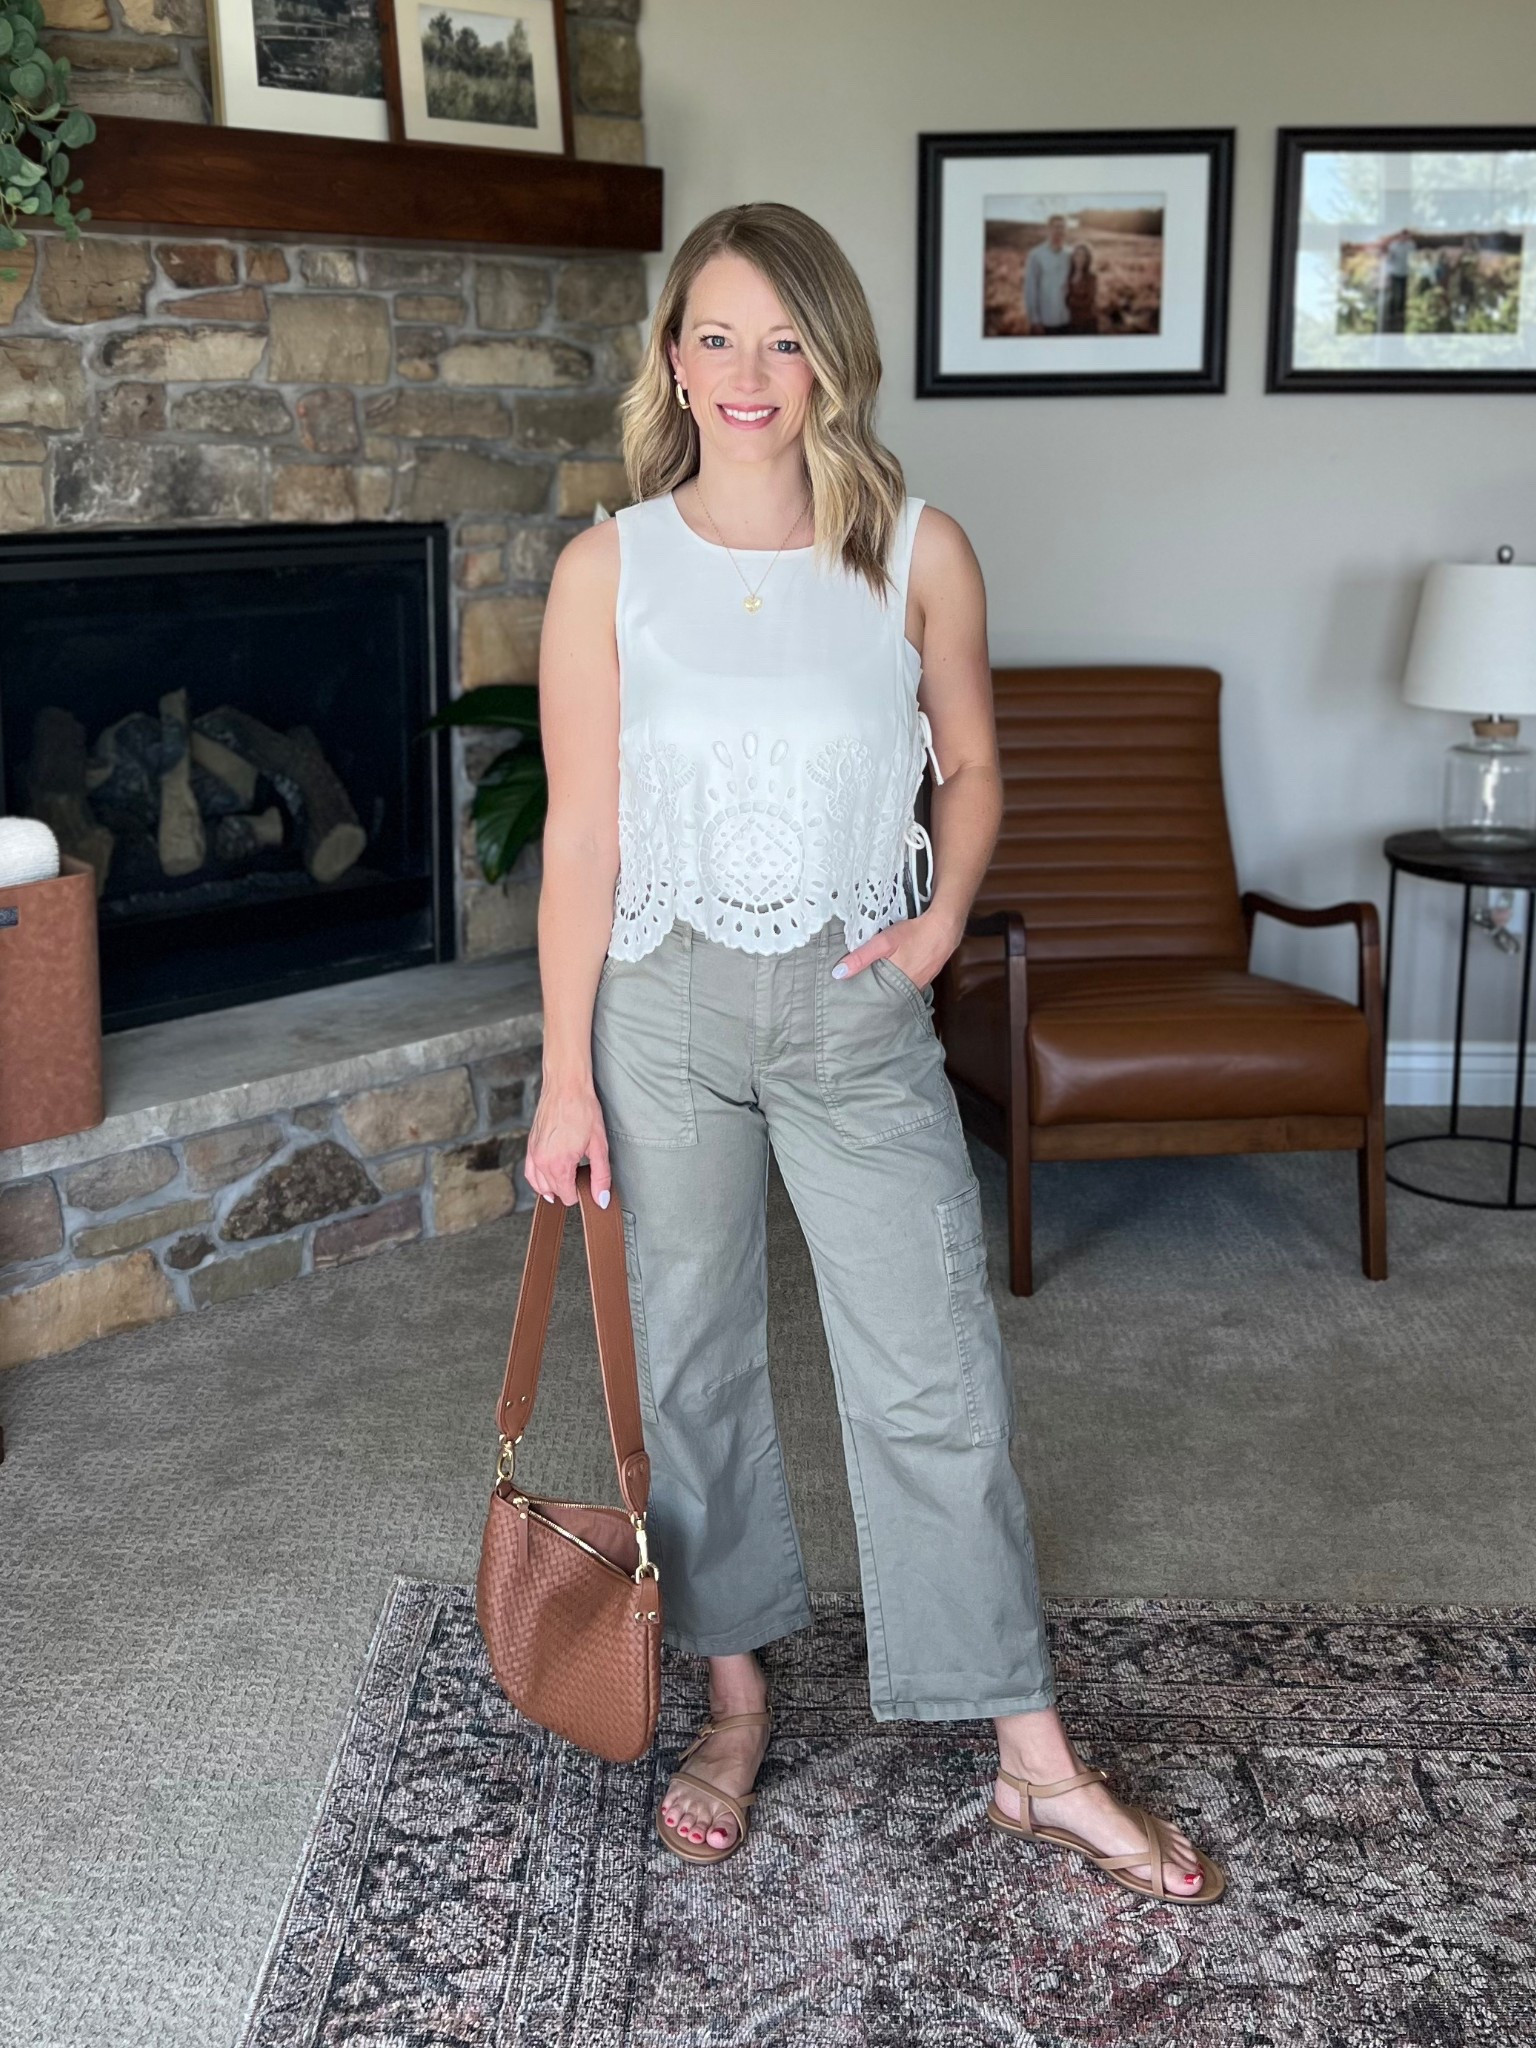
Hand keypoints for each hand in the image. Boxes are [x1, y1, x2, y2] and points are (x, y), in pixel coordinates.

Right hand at [522, 1081, 611, 1208]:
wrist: (566, 1087)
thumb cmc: (583, 1110)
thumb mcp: (599, 1145)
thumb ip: (601, 1176)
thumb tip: (601, 1199)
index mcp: (559, 1165)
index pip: (568, 1196)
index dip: (581, 1193)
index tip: (588, 1182)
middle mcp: (542, 1162)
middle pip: (554, 1193)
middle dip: (569, 1188)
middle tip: (582, 1172)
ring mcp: (533, 1154)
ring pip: (540, 1186)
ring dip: (554, 1186)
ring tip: (569, 1175)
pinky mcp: (530, 1146)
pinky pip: (530, 1173)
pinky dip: (539, 1179)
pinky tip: (549, 1176)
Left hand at [831, 906, 961, 994]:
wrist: (944, 928)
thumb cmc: (914, 934)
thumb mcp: (884, 942)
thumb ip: (861, 957)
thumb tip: (838, 973)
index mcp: (897, 986)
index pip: (875, 999)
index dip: (863, 998)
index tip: (849, 997)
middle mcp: (909, 990)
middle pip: (886, 996)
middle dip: (873, 995)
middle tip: (857, 992)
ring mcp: (920, 985)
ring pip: (898, 991)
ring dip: (886, 988)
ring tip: (871, 984)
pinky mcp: (925, 978)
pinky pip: (908, 984)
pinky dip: (899, 982)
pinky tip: (893, 974)